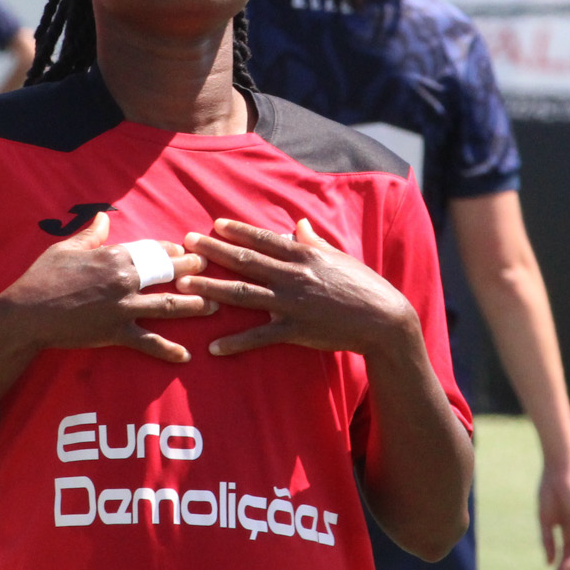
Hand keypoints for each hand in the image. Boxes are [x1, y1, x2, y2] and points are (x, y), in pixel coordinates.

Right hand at [0, 212, 213, 362]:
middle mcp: (124, 279)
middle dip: (192, 271)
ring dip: (194, 306)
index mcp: (113, 255)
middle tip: (210, 270)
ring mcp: (122, 307)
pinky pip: (148, 342)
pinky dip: (168, 350)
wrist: (27, 313)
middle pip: (167, 274)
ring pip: (167, 305)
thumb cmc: (42, 277)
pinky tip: (185, 356)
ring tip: (215, 306)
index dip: (171, 251)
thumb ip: (90, 234)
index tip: (186, 250)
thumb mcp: (66, 248)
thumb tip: (105, 217)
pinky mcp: (116, 332)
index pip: (152, 250)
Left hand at [179, 217, 416, 358]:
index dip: (238, 231)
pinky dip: (236, 342)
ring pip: (244, 293)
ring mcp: (293, 302)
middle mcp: (294, 275)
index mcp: (304, 255)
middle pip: (246, 261)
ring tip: (185, 287)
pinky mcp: (296, 329)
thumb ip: (314, 241)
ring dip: (212, 289)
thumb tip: (299, 223)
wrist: (384, 319)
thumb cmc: (363, 285)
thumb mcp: (339, 257)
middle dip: (213, 251)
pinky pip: (260, 336)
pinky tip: (214, 346)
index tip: (214, 224)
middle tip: (186, 244)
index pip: (264, 239)